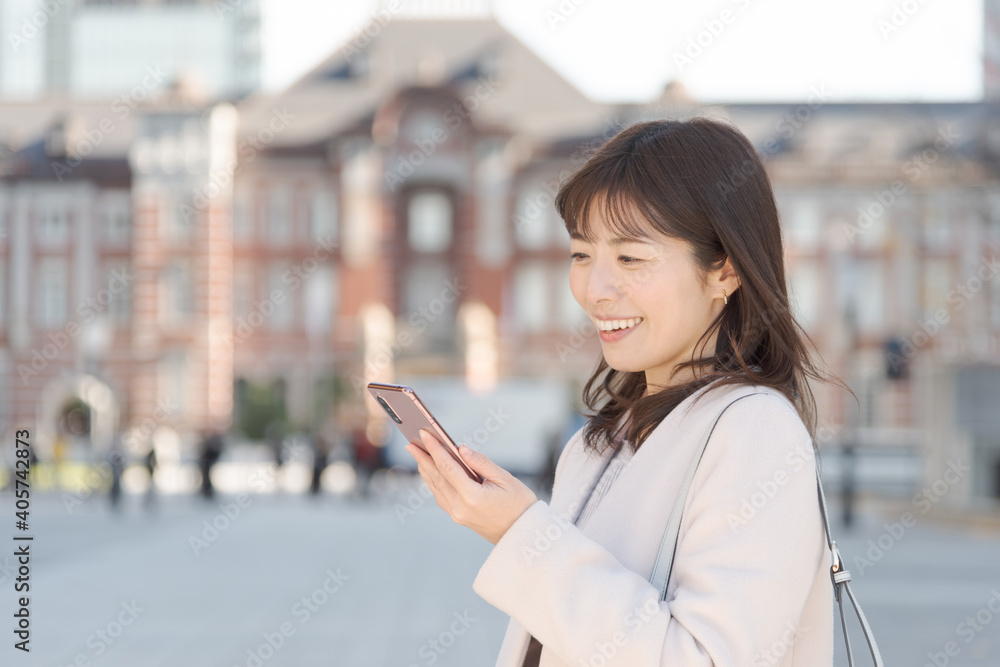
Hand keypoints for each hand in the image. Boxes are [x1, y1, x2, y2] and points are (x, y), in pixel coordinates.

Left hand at [405, 429, 538, 544]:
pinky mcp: (458, 517)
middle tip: (411, 441)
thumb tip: (461, 449)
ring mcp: (457, 514)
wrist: (523, 534)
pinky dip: (433, 480)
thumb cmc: (519, 504)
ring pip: (435, 487)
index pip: (448, 467)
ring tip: (416, 452)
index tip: (424, 434)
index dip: (434, 449)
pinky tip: (429, 470)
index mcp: (473, 496)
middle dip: (422, 458)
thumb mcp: (505, 478)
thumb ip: (481, 462)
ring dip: (425, 468)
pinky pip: (440, 496)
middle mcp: (460, 507)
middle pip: (436, 477)